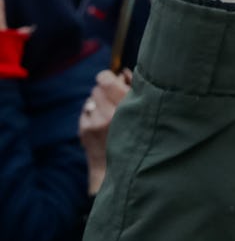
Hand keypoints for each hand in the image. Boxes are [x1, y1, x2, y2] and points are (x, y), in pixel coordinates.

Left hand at [79, 69, 131, 194]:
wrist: (121, 167)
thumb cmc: (139, 135)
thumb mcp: (144, 110)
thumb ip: (133, 89)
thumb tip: (122, 73)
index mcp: (126, 106)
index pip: (105, 79)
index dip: (108, 76)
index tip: (113, 79)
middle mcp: (108, 114)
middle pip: (97, 88)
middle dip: (105, 90)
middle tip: (114, 97)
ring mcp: (94, 123)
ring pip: (91, 99)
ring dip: (99, 101)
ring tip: (110, 112)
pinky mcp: (84, 131)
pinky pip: (85, 111)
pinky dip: (92, 113)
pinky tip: (103, 123)